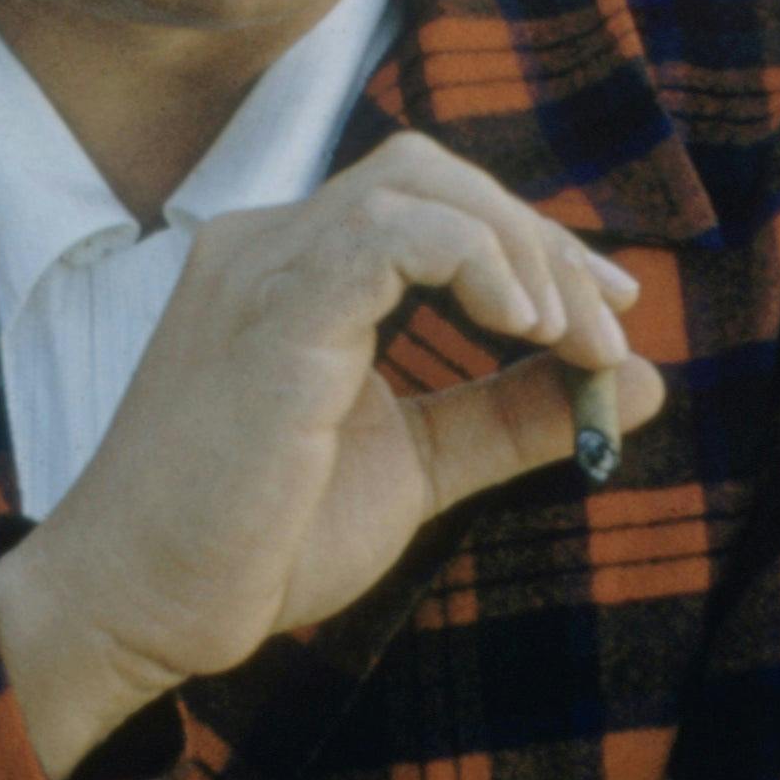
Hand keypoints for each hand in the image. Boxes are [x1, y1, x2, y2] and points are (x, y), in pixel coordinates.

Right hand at [0, 131, 662, 779]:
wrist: (137, 606)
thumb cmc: (251, 541)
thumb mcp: (413, 464)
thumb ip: (510, 416)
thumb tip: (641, 383)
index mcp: (291, 272)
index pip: (427, 202)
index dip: (530, 242)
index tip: (607, 318)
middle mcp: (268, 244)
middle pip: (431, 172)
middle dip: (538, 238)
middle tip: (610, 325)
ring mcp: (262, 267)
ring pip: (419, 185)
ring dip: (523, 253)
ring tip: (574, 341)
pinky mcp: (272, 313)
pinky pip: (389, 236)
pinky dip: (477, 263)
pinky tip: (522, 331)